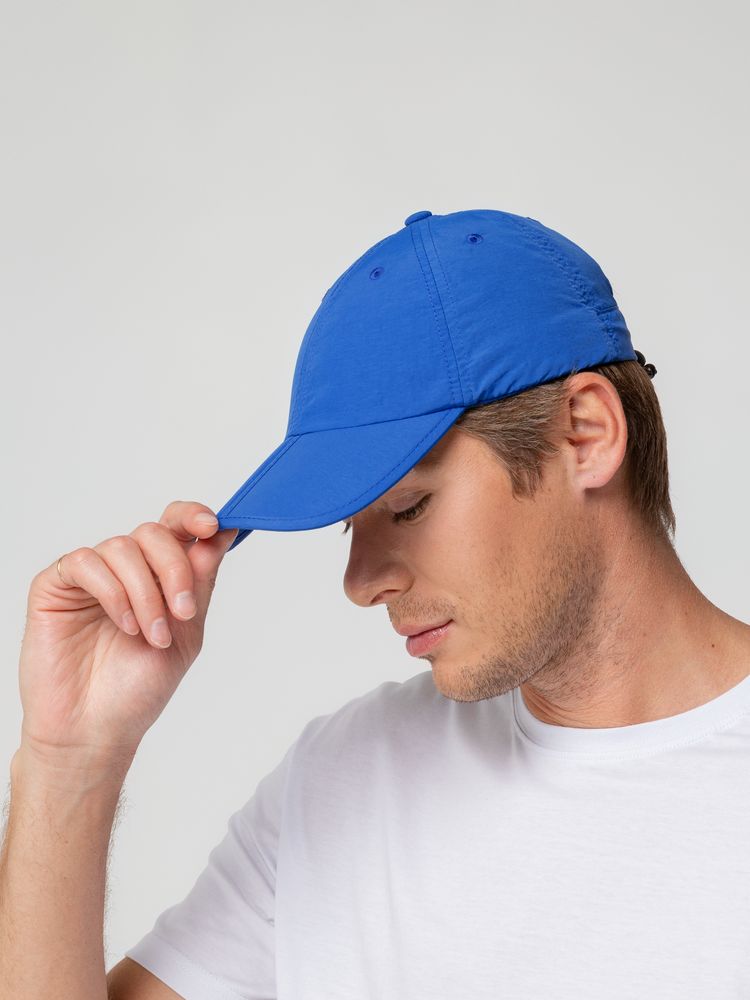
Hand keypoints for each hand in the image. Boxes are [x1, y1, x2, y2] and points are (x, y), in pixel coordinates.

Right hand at [17, 501, 238, 768]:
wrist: (96, 730)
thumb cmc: (138, 689)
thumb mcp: (187, 632)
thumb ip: (201, 582)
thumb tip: (220, 533)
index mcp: (158, 576)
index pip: (176, 526)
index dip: (194, 517)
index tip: (213, 526)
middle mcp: (125, 570)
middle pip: (154, 532)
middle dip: (175, 569)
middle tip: (183, 610)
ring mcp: (91, 576)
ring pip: (123, 547)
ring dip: (146, 593)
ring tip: (152, 635)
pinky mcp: (55, 586)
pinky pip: (86, 563)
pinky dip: (113, 592)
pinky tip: (123, 625)